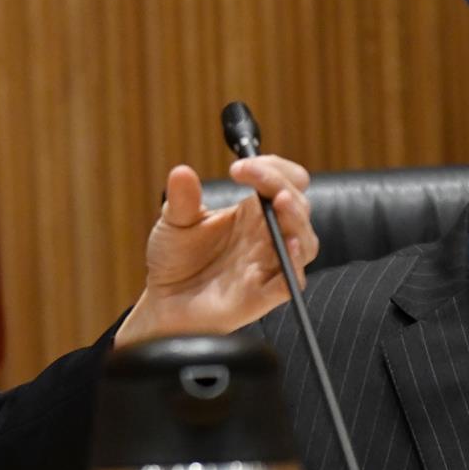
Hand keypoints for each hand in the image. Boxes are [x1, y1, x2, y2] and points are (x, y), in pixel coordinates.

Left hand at [114, 156, 316, 347]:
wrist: (163, 303)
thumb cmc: (175, 261)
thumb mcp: (173, 223)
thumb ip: (181, 199)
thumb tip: (181, 171)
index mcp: (251, 212)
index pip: (282, 181)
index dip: (271, 168)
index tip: (239, 166)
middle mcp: (266, 236)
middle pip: (298, 206)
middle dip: (284, 187)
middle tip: (262, 179)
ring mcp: (268, 266)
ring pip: (304, 242)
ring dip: (297, 220)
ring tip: (280, 203)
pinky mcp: (263, 296)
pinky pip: (290, 282)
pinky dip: (294, 264)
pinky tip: (287, 247)